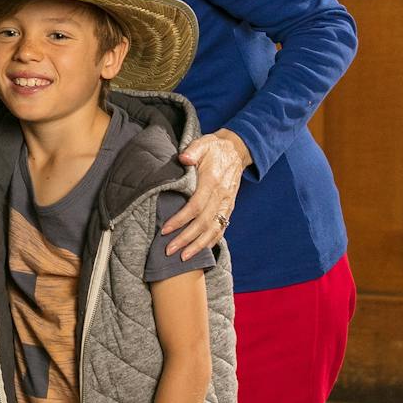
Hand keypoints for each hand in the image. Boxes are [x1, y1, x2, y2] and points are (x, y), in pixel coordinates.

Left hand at [161, 128, 250, 259]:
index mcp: (212, 182)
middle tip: (169, 251)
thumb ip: (193, 151)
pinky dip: (212, 241)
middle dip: (186, 239)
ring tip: (183, 258)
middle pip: (203, 223)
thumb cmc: (214, 148)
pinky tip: (201, 250)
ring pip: (214, 230)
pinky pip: (222, 228)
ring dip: (199, 245)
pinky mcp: (230, 208)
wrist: (236, 151)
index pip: (196, 206)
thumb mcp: (202, 144)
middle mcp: (221, 196)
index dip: (181, 220)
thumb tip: (183, 158)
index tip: (165, 230)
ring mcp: (227, 204)